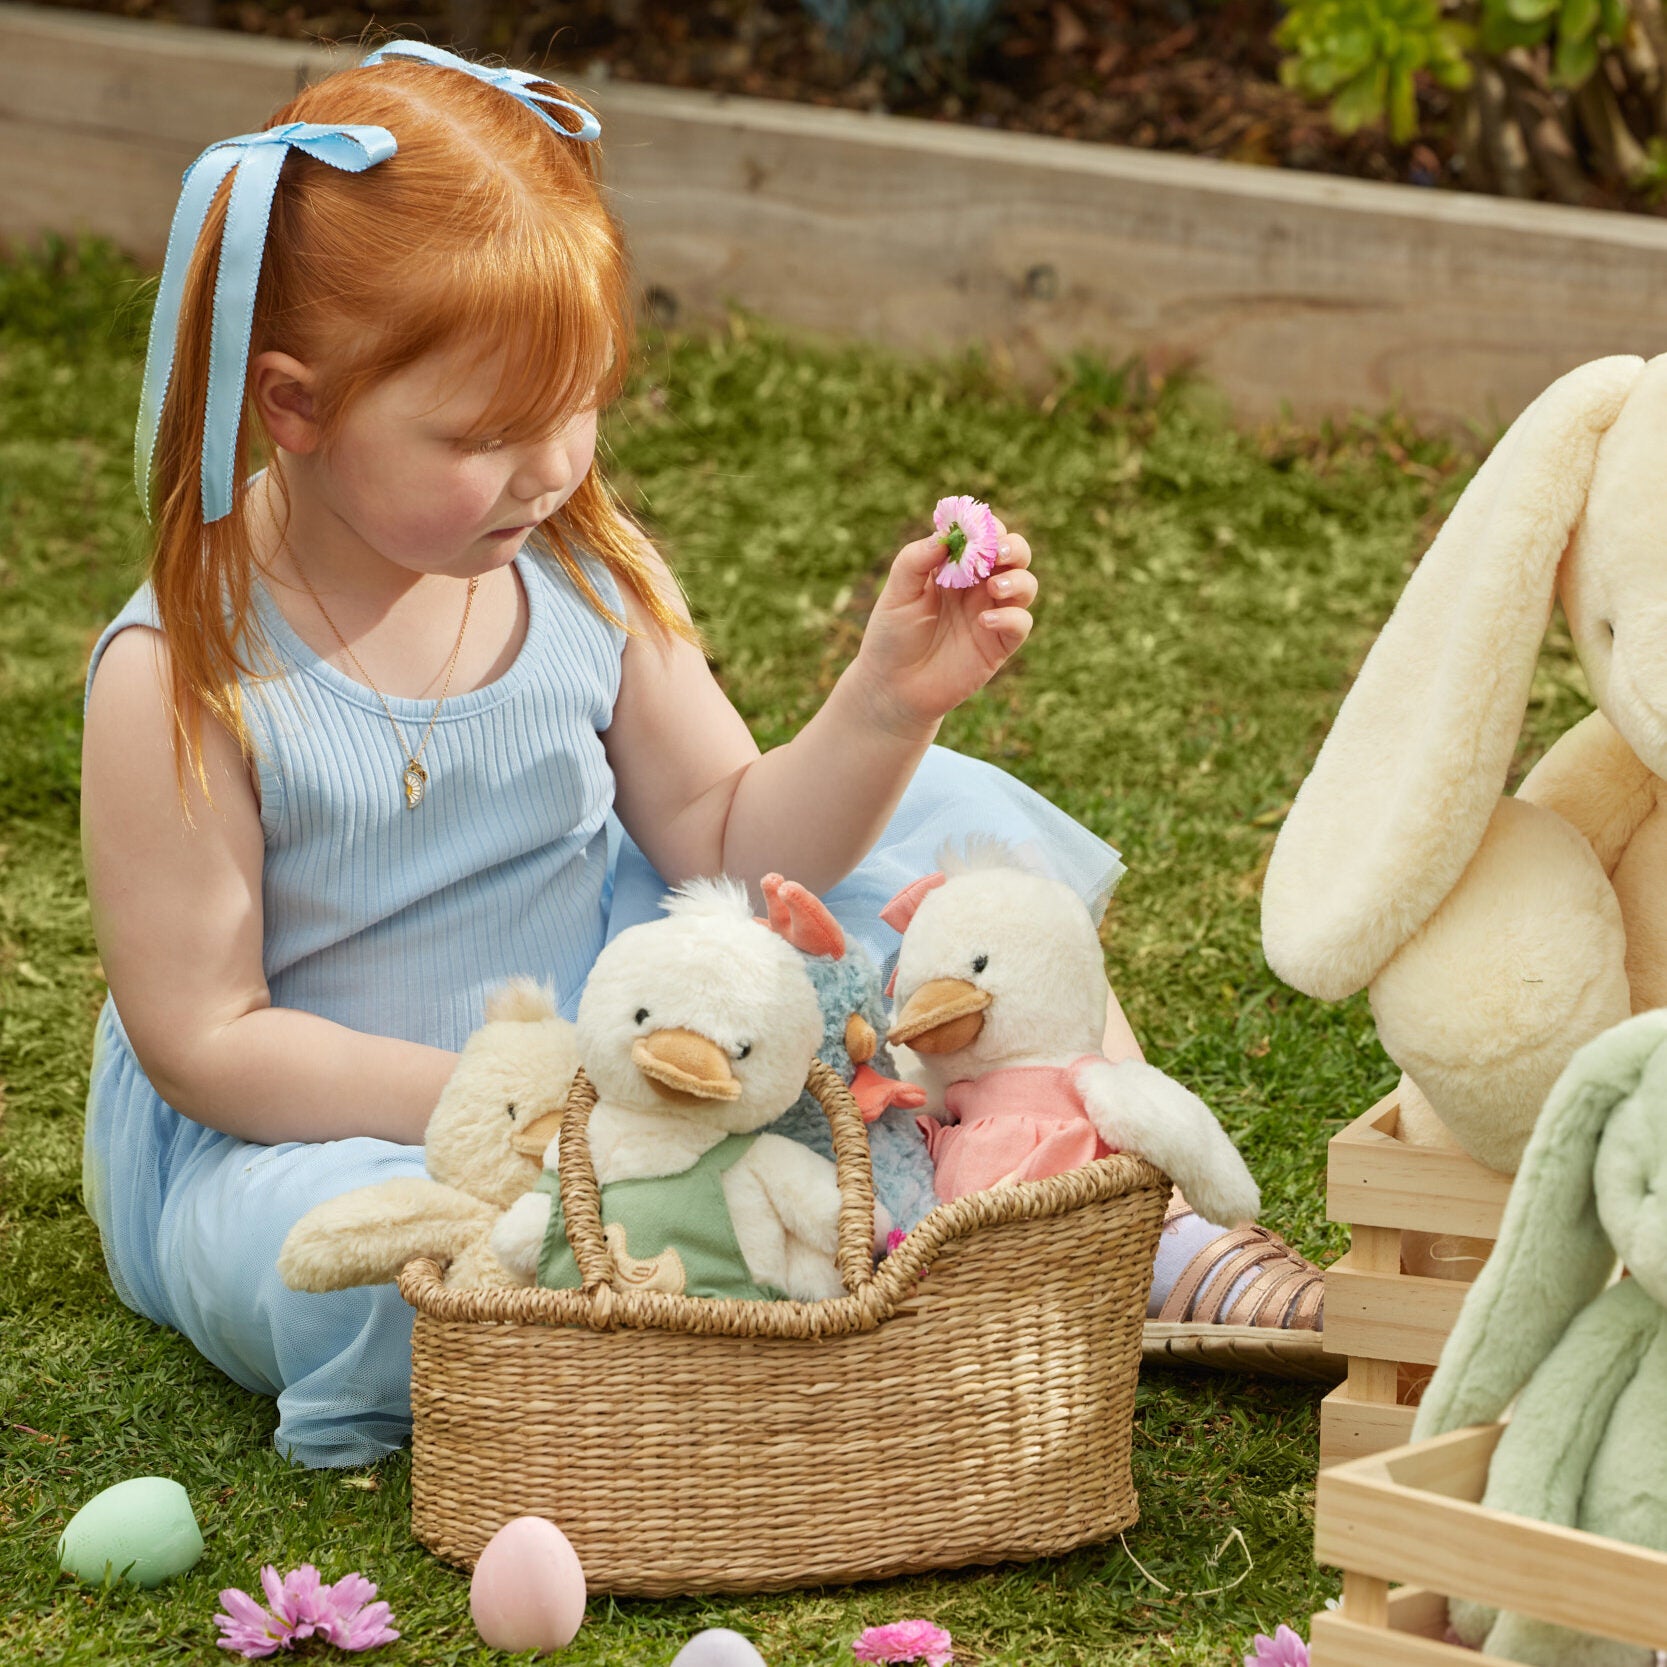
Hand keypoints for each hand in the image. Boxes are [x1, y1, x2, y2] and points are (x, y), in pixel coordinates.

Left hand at [850, 513, 1036, 734]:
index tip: (977, 526)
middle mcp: (978, 587)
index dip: (985, 526)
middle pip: (1014, 554)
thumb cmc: (891, 636)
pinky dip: (1010, 617)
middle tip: (998, 552)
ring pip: (1026, 585)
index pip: (982, 536)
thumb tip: (944, 536)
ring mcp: (991, 613)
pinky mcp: (998, 644)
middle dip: (1014, 546)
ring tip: (994, 586)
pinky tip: (985, 621)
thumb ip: (915, 560)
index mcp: (955, 567)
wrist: (892, 687)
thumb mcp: (896, 593)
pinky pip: (1020, 623)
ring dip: (1017, 579)